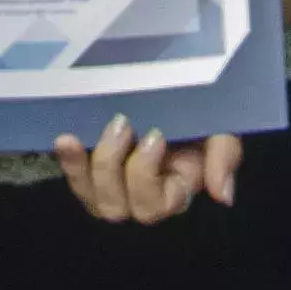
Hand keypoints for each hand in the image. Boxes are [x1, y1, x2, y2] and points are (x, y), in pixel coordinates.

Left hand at [52, 115, 242, 224]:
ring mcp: (112, 185)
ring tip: (103, 127)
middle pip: (119, 207)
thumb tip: (222, 196)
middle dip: (115, 167)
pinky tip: (65, 139)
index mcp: (176, 188)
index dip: (147, 175)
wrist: (172, 82)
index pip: (158, 204)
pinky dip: (69, 161)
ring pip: (94, 199)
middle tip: (124, 123)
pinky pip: (75, 178)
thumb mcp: (220, 125)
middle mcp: (142, 195)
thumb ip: (224, 157)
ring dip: (91, 166)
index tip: (154, 134)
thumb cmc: (199, 107)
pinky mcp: (89, 170)